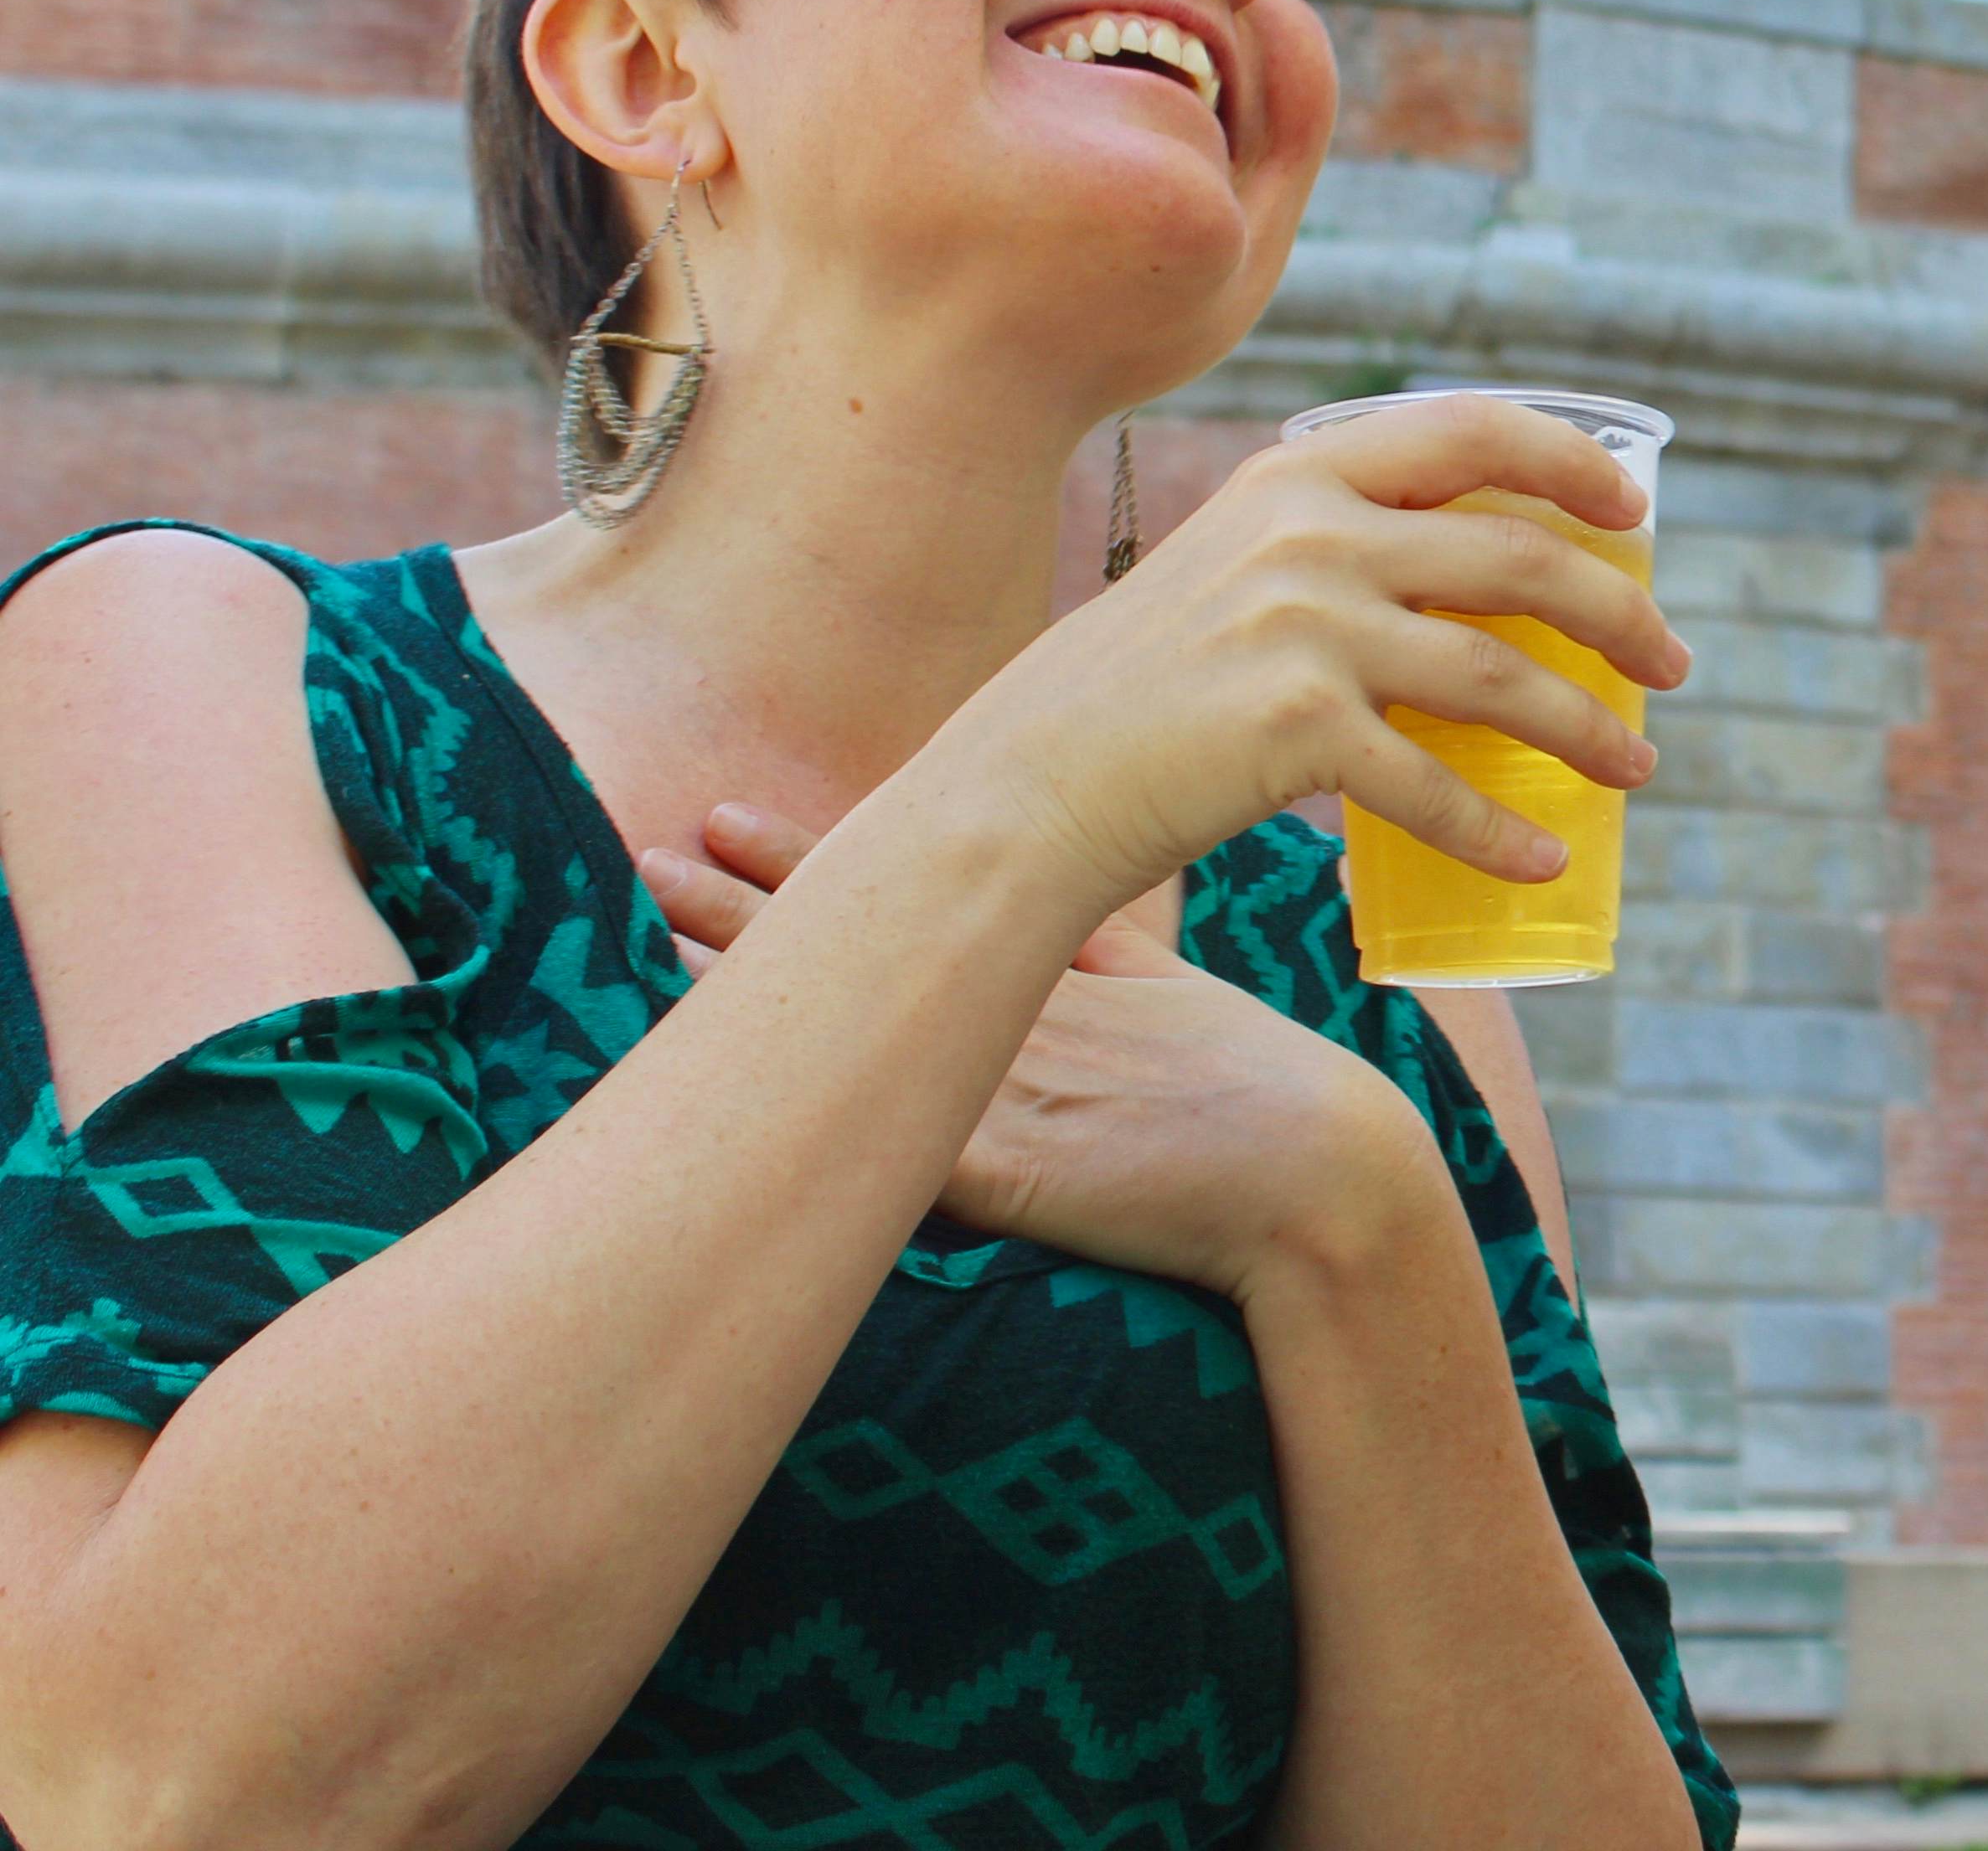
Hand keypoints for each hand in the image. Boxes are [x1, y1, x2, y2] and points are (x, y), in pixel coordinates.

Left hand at [646, 802, 1433, 1300]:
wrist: (1323, 1179)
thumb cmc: (1266, 1100)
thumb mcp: (1184, 999)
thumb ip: (1119, 958)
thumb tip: (1072, 920)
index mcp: (1050, 972)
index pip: (907, 893)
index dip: (808, 857)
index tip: (727, 816)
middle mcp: (1011, 1016)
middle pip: (854, 943)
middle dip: (747, 902)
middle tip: (654, 852)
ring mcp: (999, 1088)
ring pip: (848, 1027)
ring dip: (744, 979)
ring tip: (659, 923)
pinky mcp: (1001, 1170)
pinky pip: (873, 1137)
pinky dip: (793, 1112)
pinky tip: (718, 1089)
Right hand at [939, 394, 1693, 926]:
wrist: (1027, 782)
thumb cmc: (1141, 689)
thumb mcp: (1232, 569)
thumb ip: (1337, 549)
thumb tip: (1485, 581)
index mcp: (1299, 479)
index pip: (1471, 430)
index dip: (1572, 461)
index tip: (1637, 510)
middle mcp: (1308, 536)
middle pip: (1520, 559)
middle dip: (1621, 615)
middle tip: (1673, 667)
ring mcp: (1301, 629)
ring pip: (1502, 677)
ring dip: (1590, 727)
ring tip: (1638, 767)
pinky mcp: (1292, 730)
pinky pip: (1435, 785)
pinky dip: (1501, 830)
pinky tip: (1545, 859)